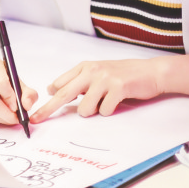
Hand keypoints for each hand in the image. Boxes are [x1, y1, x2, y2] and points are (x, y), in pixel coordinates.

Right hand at [0, 48, 38, 125]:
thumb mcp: (15, 76)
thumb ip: (27, 92)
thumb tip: (27, 107)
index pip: (1, 85)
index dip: (11, 99)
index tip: (19, 107)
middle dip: (8, 116)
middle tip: (17, 118)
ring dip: (2, 119)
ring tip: (10, 116)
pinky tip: (0, 112)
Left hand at [31, 59, 163, 122]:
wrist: (151, 72)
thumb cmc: (123, 75)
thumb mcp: (97, 72)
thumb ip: (78, 81)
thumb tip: (53, 90)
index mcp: (83, 67)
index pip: (59, 84)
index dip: (48, 99)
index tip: (37, 111)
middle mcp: (91, 71)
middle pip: (63, 94)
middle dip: (49, 109)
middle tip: (37, 119)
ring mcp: (104, 79)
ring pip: (85, 108)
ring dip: (92, 112)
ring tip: (104, 103)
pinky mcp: (118, 88)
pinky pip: (104, 110)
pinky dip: (108, 111)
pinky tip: (117, 102)